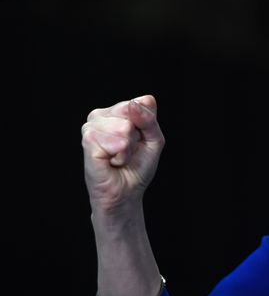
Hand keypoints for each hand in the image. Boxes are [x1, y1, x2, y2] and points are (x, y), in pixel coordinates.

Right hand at [81, 95, 164, 213]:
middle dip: (137, 136)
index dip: (147, 124)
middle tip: (127, 151)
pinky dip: (121, 156)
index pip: (141, 102)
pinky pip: (117, 142)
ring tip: (119, 157)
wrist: (125, 193)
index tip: (139, 140)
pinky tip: (112, 161)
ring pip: (124, 127)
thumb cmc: (137, 166)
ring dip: (128, 148)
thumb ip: (149, 119)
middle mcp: (100, 115)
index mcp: (116, 111)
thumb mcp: (154, 139)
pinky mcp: (88, 142)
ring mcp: (91, 128)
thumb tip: (133, 103)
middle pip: (132, 112)